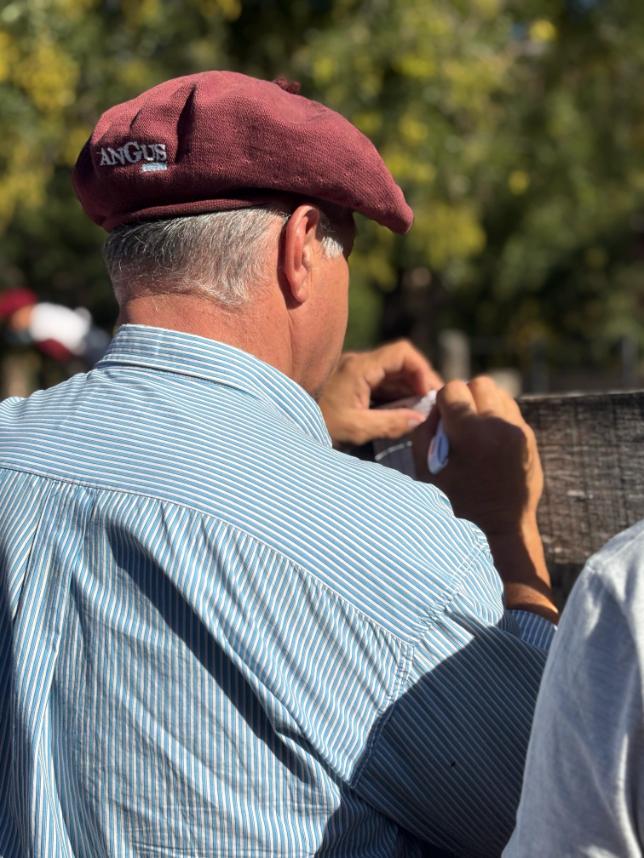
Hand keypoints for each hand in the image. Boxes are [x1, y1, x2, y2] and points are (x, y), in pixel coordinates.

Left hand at [318, 340, 441, 445]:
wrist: (289, 425)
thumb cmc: (319, 424)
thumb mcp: (356, 428)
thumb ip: (390, 423)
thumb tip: (420, 420)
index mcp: (359, 368)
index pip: (402, 353)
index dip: (422, 369)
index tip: (429, 393)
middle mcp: (360, 364)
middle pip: (401, 362)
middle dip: (421, 381)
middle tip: (434, 404)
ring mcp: (357, 372)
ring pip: (394, 373)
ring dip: (411, 389)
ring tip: (423, 411)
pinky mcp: (355, 383)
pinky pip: (384, 383)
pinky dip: (398, 394)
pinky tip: (406, 411)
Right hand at [413, 376, 556, 620]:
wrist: (502, 529)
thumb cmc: (456, 504)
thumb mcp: (426, 472)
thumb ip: (425, 432)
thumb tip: (436, 408)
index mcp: (472, 434)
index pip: (453, 389)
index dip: (442, 404)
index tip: (443, 424)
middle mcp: (499, 426)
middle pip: (478, 384)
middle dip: (464, 399)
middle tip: (458, 424)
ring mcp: (519, 431)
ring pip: (497, 393)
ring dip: (482, 405)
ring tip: (475, 431)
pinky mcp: (529, 438)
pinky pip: (510, 410)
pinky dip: (497, 418)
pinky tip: (489, 441)